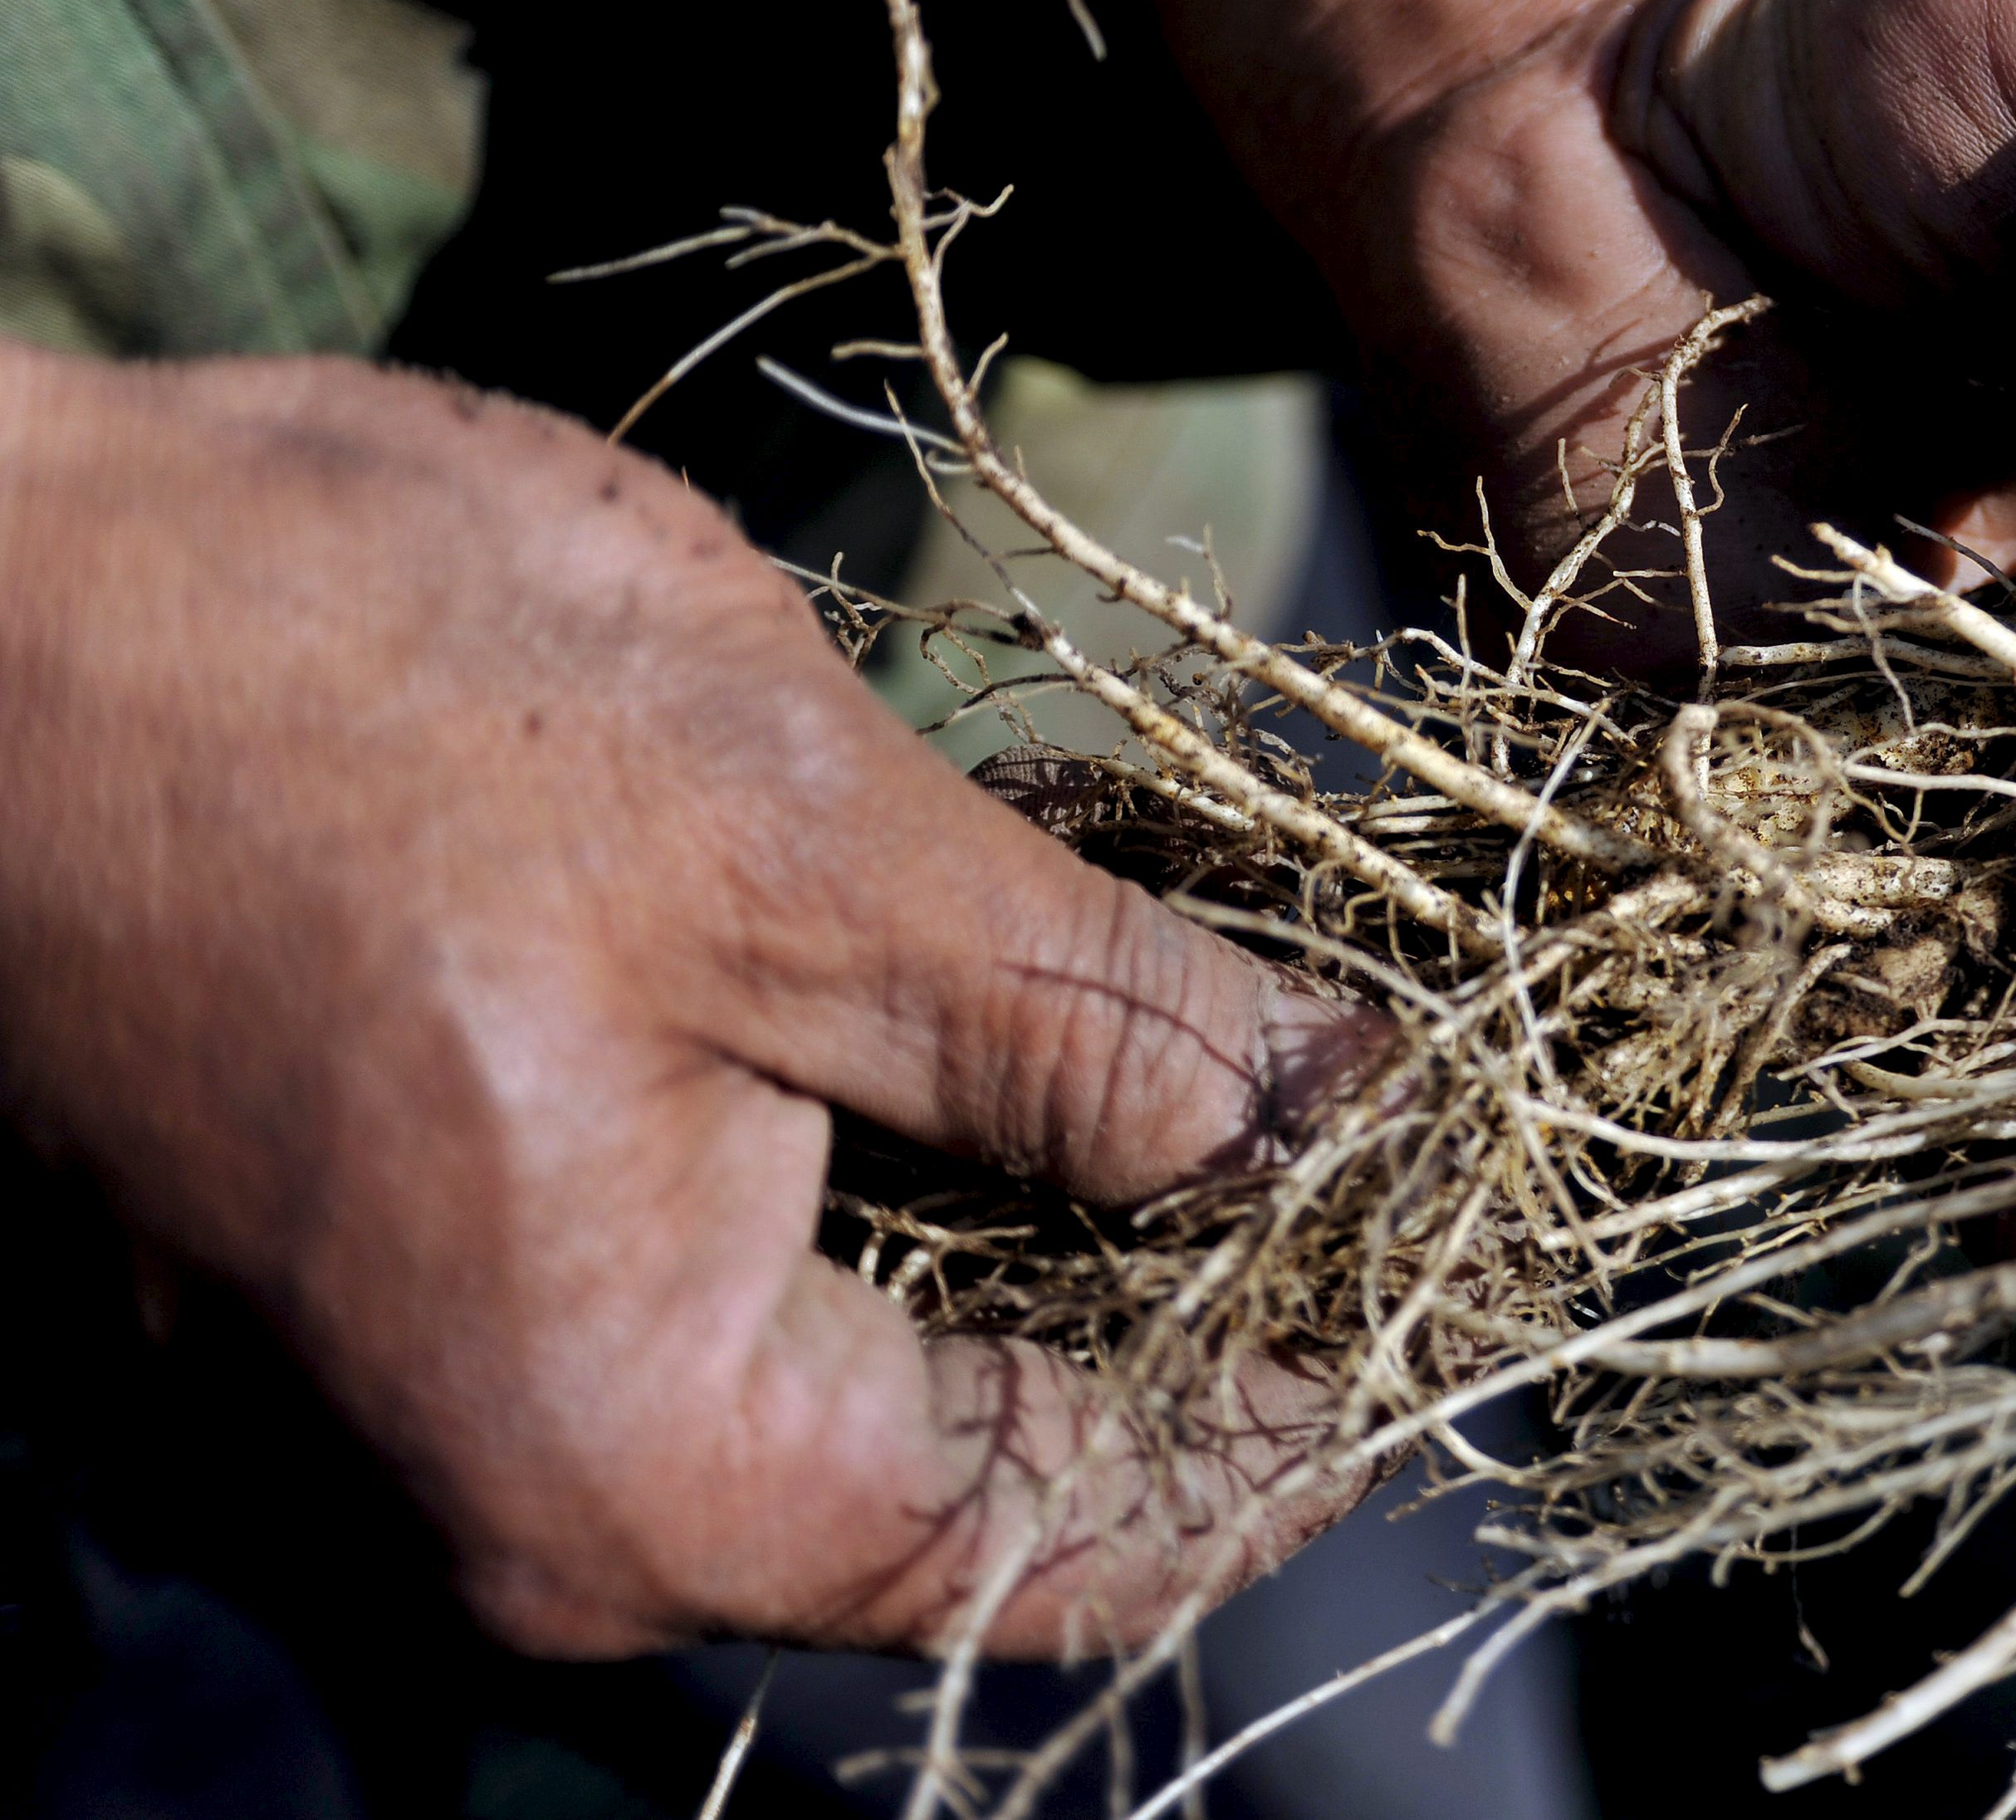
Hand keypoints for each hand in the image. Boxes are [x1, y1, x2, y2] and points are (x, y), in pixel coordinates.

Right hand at [0, 343, 1380, 1654]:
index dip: (1304, 1404)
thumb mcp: (801, 845)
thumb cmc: (336, 690)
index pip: (1077, 1537)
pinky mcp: (419, 1263)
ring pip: (864, 1356)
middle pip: (981, 1465)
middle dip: (1196, 1287)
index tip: (1467, 1251)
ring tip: (1223, 1022)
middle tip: (1370, 1095)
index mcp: (632, 1463)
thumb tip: (1344, 1123)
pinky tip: (1015, 999)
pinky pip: (730, 1267)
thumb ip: (1100, 1032)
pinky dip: (902, 1154)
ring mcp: (453, 1392)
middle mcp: (531, 1498)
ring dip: (1057, 1204)